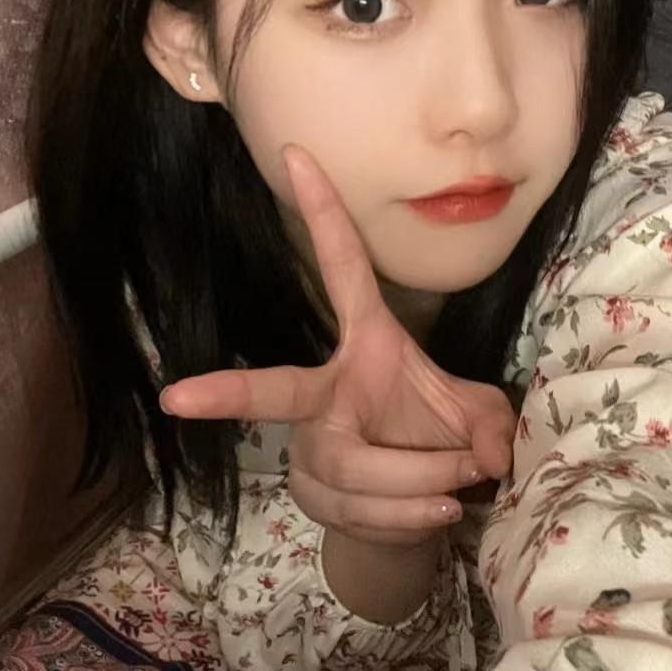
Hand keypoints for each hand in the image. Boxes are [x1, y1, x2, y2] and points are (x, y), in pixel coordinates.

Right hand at [159, 145, 516, 545]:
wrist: (417, 514)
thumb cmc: (442, 443)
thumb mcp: (480, 422)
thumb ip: (492, 427)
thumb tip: (490, 454)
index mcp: (367, 345)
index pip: (343, 271)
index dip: (324, 214)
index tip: (299, 154)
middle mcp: (326, 390)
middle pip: (279, 392)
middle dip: (229, 393)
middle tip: (179, 398)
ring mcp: (310, 446)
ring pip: (351, 467)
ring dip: (419, 483)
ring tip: (457, 488)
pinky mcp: (312, 492)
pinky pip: (361, 506)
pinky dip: (410, 517)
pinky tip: (435, 513)